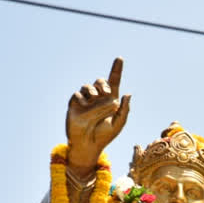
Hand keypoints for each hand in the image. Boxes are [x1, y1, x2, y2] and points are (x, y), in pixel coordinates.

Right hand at [66, 57, 130, 176]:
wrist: (89, 144)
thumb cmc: (105, 135)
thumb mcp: (119, 123)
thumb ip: (125, 110)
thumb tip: (128, 94)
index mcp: (110, 100)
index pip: (114, 82)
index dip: (116, 70)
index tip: (120, 58)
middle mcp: (98, 98)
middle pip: (100, 81)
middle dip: (103, 83)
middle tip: (106, 92)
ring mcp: (86, 100)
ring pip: (87, 86)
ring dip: (92, 89)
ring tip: (95, 97)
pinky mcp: (75, 104)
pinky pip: (77, 95)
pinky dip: (82, 98)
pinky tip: (85, 105)